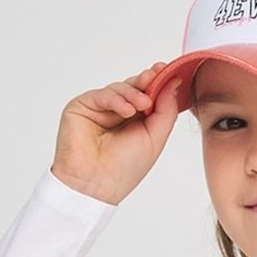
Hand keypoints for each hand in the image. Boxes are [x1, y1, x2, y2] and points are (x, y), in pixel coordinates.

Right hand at [50, 63, 182, 207]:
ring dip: (133, 93)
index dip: (158, 82)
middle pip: (134, 88)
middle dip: (147, 81)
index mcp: (135, 122)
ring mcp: (99, 109)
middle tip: (156, 75)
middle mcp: (117, 114)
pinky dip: (116, 99)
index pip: (148, 95)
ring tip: (143, 105)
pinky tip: (126, 111)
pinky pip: (102, 94)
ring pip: (119, 88)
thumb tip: (174, 82)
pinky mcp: (82, 106)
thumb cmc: (123, 170)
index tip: (167, 70)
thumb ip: (166, 111)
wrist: (94, 185)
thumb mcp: (155, 139)